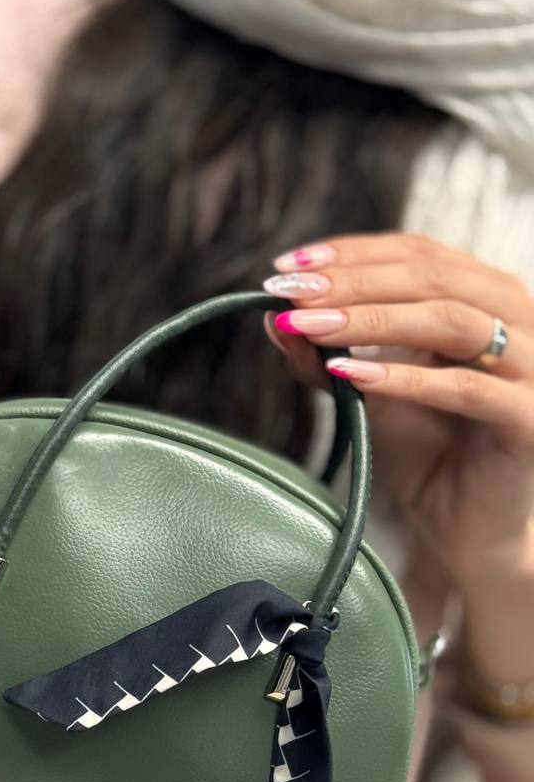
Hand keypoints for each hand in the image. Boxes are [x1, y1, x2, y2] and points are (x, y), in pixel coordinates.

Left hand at [262, 232, 533, 588]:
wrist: (463, 528)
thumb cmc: (424, 453)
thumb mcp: (368, 393)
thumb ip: (327, 353)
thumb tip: (274, 316)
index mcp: (484, 299)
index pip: (418, 253)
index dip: (352, 254)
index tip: (288, 267)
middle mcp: (517, 320)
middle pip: (434, 277)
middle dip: (353, 282)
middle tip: (291, 293)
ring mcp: (533, 367)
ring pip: (452, 322)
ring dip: (372, 322)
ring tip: (311, 327)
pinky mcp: (531, 418)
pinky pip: (468, 389)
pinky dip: (407, 379)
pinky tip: (353, 377)